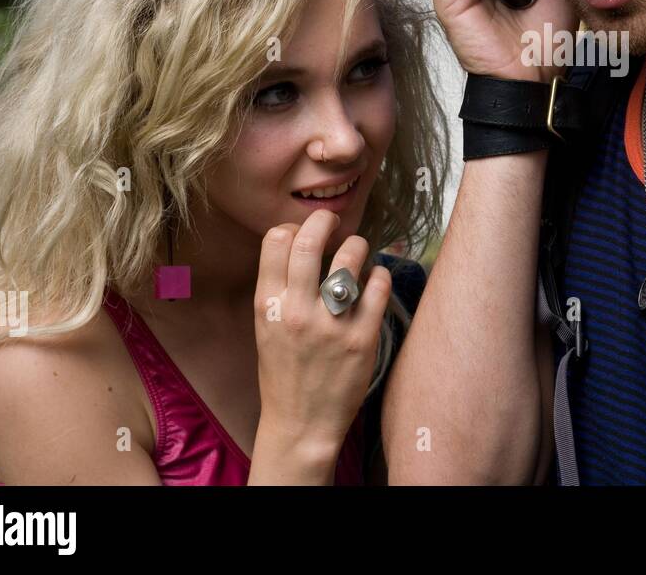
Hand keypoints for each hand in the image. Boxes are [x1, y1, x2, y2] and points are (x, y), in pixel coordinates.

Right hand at [253, 210, 391, 453]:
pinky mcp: (362, 339)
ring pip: (350, 258)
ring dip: (356, 246)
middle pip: (309, 242)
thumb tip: (297, 243)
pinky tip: (374, 279)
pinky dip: (378, 275)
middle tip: (332, 221)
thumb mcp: (267, 328)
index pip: (275, 243)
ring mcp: (331, 326)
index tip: (303, 229)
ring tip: (357, 251)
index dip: (292, 227)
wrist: (301, 425)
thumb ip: (280, 289)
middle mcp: (297, 312)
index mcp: (268, 307)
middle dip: (324, 221)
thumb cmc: (284, 371)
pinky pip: (378, 287)